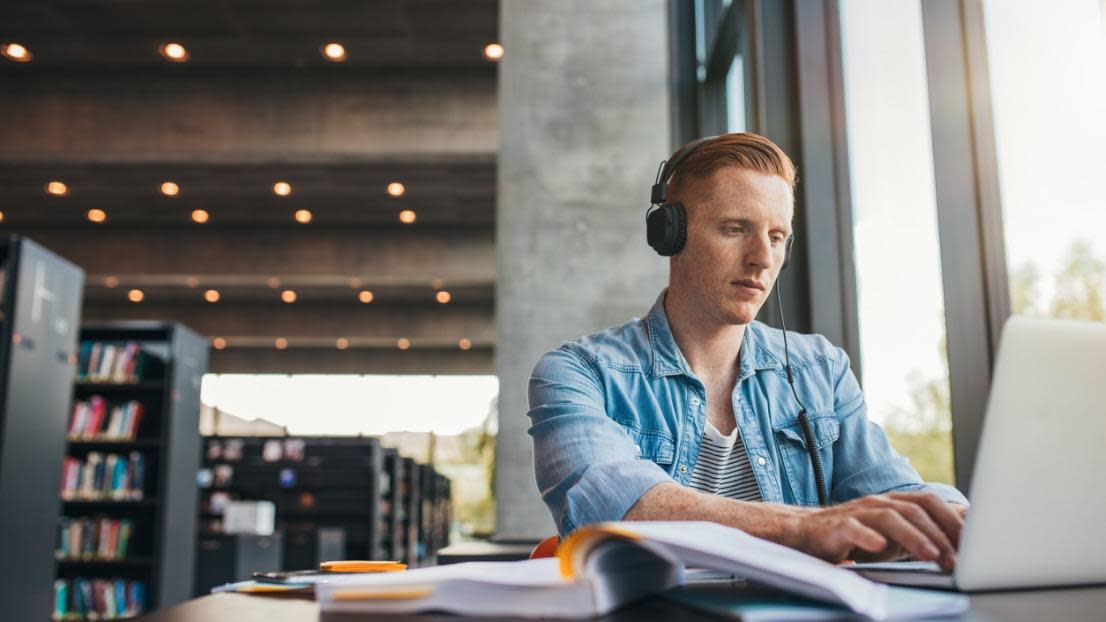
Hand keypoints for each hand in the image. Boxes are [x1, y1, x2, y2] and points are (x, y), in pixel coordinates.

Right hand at [794, 491, 963, 571]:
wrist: (809, 533)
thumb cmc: (858, 535)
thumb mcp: (894, 534)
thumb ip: (923, 531)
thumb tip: (963, 533)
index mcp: (894, 502)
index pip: (929, 502)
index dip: (952, 520)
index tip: (972, 544)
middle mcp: (878, 503)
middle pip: (914, 510)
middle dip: (938, 535)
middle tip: (954, 560)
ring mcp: (857, 513)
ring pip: (890, 517)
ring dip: (914, 537)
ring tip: (931, 556)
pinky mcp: (836, 526)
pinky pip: (853, 528)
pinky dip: (867, 537)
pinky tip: (878, 547)